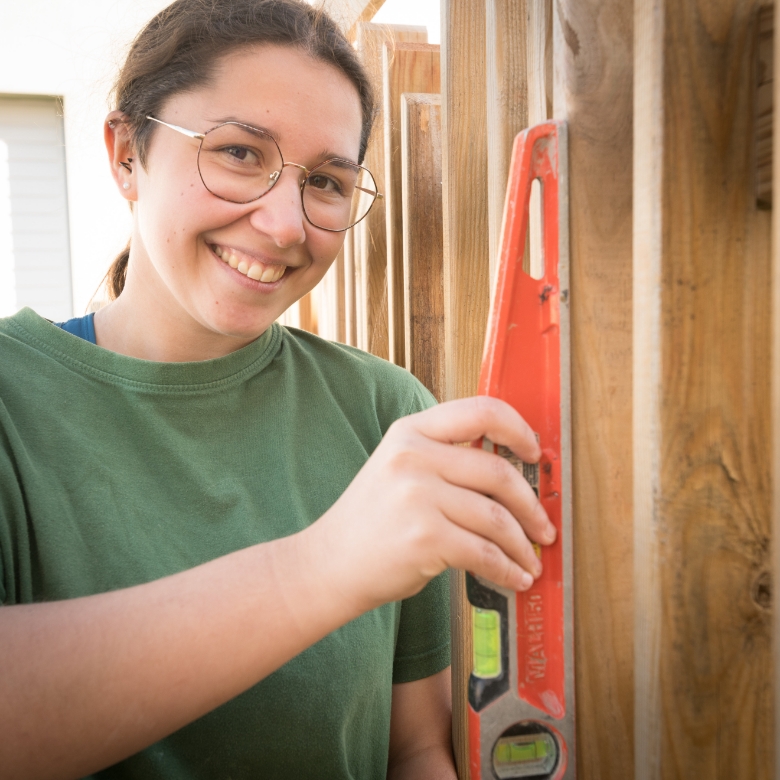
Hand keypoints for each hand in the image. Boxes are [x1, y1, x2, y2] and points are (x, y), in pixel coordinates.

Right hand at [307, 396, 556, 614]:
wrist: (328, 564)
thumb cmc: (371, 521)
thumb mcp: (398, 469)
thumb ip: (445, 459)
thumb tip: (511, 473)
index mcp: (411, 431)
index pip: (481, 410)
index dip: (518, 429)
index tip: (534, 453)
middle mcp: (414, 456)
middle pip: (498, 471)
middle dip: (530, 506)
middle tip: (543, 526)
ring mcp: (418, 496)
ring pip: (497, 518)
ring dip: (523, 546)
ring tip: (531, 560)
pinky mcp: (424, 538)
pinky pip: (485, 553)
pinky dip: (507, 569)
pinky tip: (514, 576)